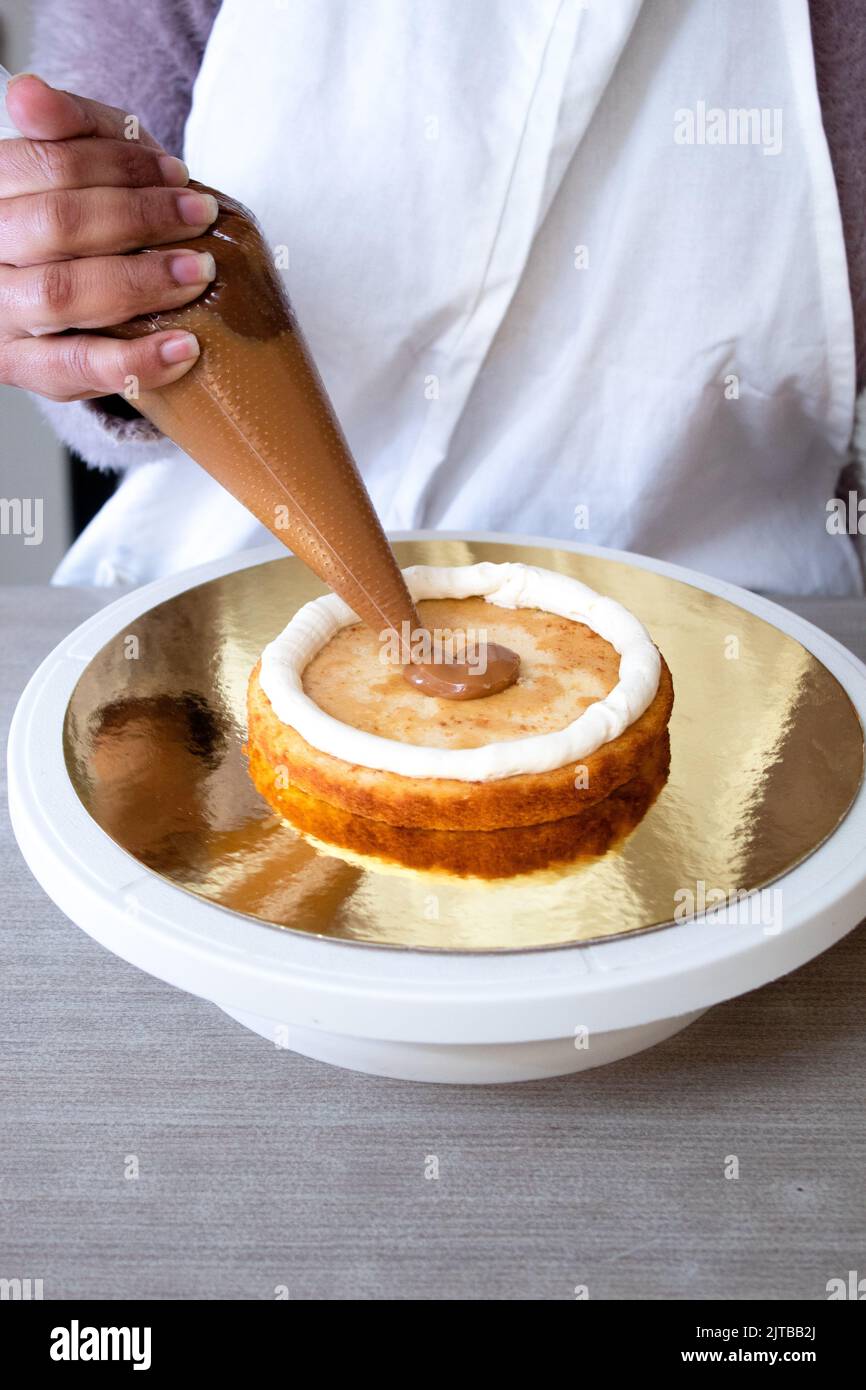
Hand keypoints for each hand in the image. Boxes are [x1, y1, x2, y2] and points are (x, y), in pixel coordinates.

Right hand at [0, 73, 217, 400]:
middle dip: (137, 218)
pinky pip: (77, 367)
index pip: (44, 166)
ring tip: (198, 273)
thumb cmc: (95, 226)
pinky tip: (185, 347)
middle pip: (55, 226)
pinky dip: (136, 359)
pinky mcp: (25, 368)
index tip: (177, 174)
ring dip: (142, 282)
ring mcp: (1, 315)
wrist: (91, 309)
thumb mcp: (90, 167)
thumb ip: (74, 127)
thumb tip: (27, 95)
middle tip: (198, 217)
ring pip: (63, 294)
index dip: (117, 166)